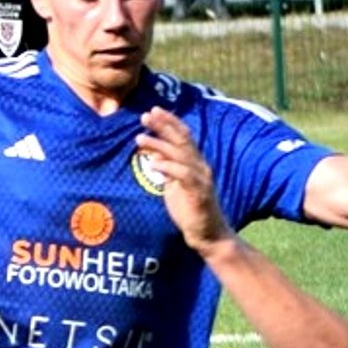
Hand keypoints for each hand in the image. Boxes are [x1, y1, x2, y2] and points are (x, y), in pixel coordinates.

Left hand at [137, 107, 234, 257]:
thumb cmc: (191, 212)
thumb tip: (154, 155)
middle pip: (183, 139)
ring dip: (159, 144)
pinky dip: (167, 167)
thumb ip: (168, 170)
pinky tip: (153, 165)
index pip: (184, 136)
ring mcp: (201, 179)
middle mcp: (201, 167)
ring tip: (139, 139)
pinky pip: (183, 175)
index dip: (169, 122)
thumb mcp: (174, 187)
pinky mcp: (199, 193)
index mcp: (195, 163)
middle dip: (164, 125)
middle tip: (145, 115)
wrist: (208, 236)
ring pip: (180, 154)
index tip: (152, 111)